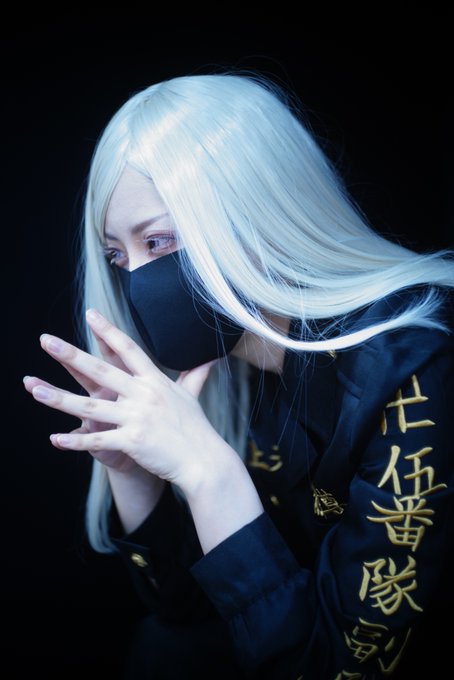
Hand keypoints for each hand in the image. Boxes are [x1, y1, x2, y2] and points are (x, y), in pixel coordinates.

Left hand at [24, 309, 227, 493]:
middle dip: (71, 354)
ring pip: (90, 406)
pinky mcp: (132, 441)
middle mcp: (143, 395)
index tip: (90, 314)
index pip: (128, 349)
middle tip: (46, 341)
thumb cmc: (197, 429)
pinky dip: (75, 441)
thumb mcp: (193, 396)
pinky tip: (55, 438)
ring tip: (35, 389)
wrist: (204, 461)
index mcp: (155, 381)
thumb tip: (209, 358)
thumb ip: (195, 375)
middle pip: (101, 370)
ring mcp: (137, 417)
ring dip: (60, 398)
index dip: (108, 331)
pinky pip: (98, 440)